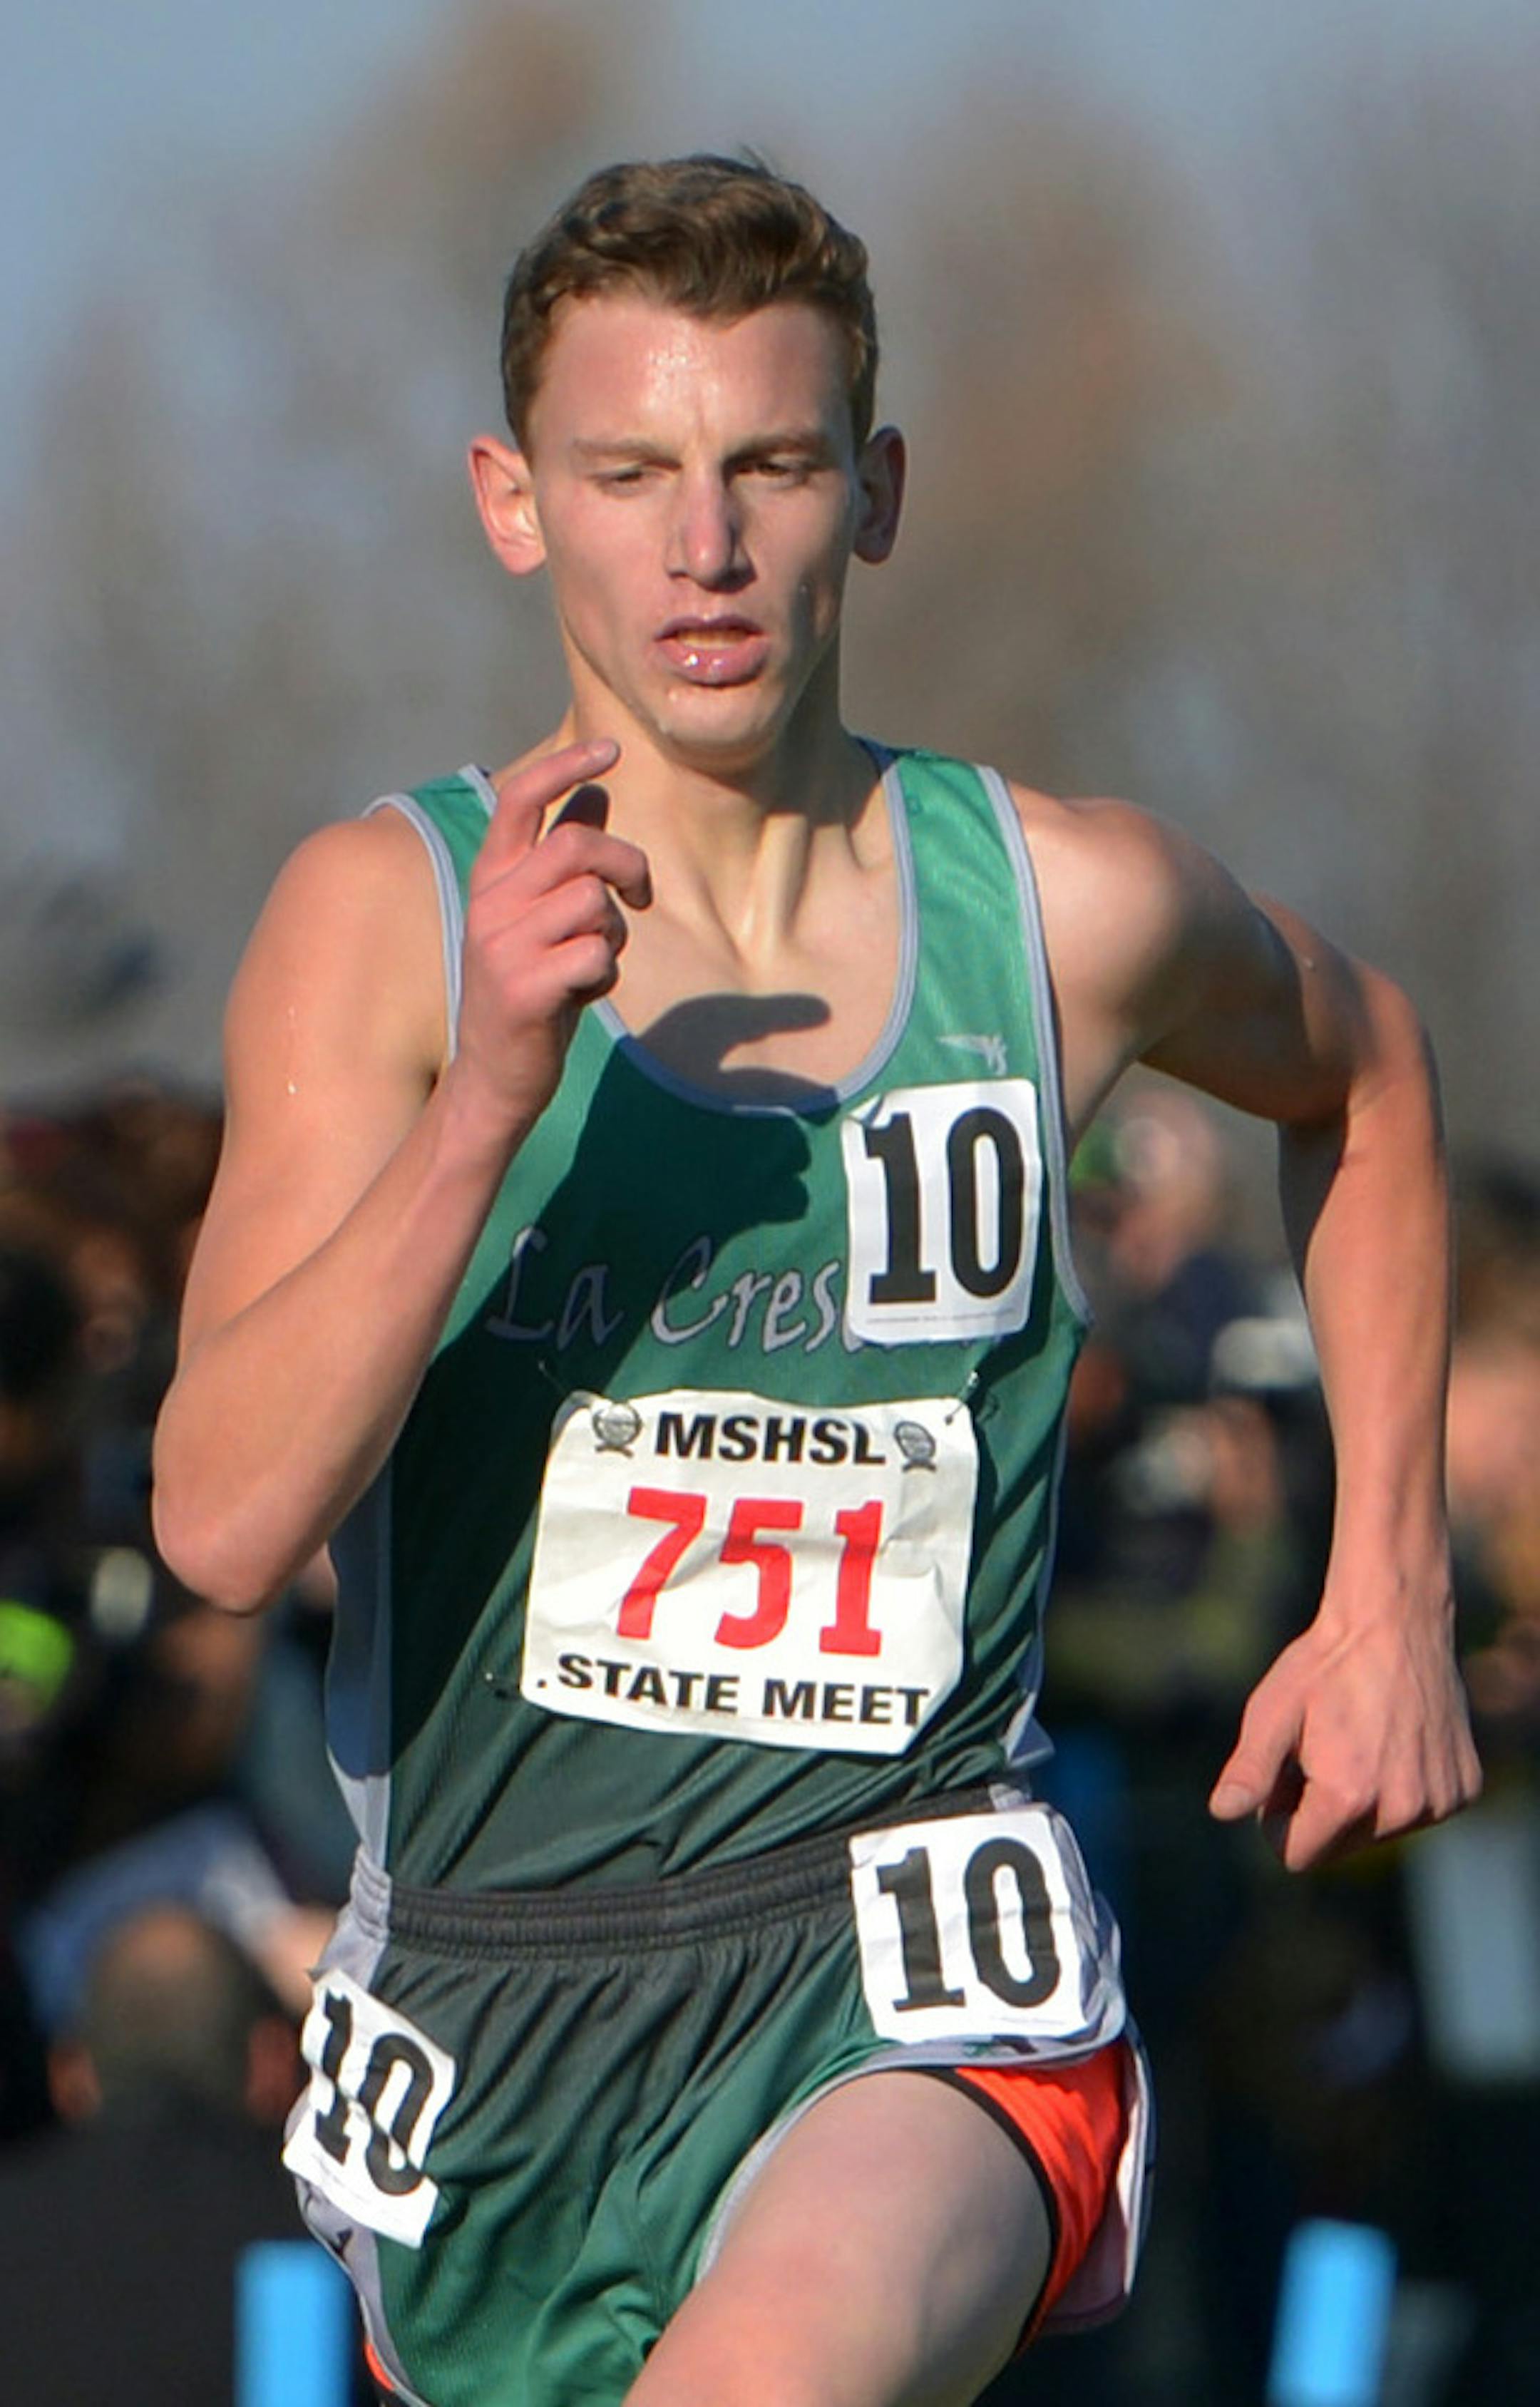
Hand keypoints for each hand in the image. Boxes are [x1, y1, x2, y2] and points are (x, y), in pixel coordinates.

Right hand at [452, 739, 650, 1133]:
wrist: (493, 1076)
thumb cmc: (529, 990)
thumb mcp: (539, 918)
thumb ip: (561, 861)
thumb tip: (594, 794)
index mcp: (490, 878)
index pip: (520, 798)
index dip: (566, 766)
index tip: (610, 749)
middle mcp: (489, 903)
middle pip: (578, 846)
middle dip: (626, 865)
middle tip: (638, 897)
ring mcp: (501, 945)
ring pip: (593, 902)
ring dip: (613, 933)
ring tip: (591, 962)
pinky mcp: (523, 988)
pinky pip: (597, 955)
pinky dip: (605, 975)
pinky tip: (581, 994)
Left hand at [1208, 1585, 1481, 1869]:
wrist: (1395, 1621)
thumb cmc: (1324, 1666)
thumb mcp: (1273, 1713)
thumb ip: (1249, 1771)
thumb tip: (1221, 1813)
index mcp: (1349, 1798)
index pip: (1298, 1855)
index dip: (1279, 1819)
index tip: (1283, 1775)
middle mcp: (1401, 1811)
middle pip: (1338, 1848)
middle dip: (1319, 1812)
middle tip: (1317, 1753)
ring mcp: (1439, 1802)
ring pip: (1378, 1831)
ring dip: (1361, 1800)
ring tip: (1356, 1741)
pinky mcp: (1463, 1789)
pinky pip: (1418, 1811)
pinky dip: (1401, 1787)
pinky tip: (1395, 1740)